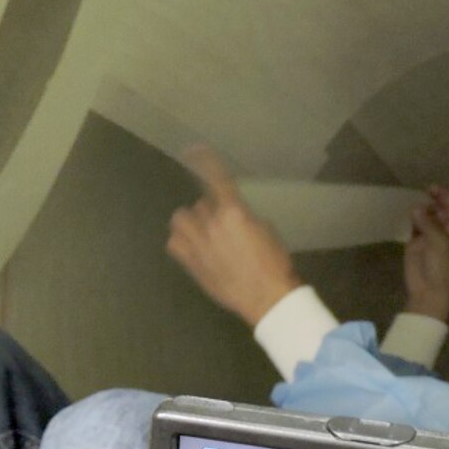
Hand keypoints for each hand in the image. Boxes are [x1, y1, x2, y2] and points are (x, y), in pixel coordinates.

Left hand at [166, 146, 301, 325]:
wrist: (267, 298)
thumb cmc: (274, 263)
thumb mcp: (266, 231)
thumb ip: (243, 217)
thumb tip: (232, 216)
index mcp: (234, 212)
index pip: (215, 179)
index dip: (204, 161)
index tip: (194, 149)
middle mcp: (211, 223)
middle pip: (200, 204)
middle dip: (209, 211)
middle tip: (222, 225)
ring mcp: (198, 244)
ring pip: (181, 219)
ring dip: (191, 222)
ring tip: (202, 234)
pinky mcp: (191, 263)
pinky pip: (174, 243)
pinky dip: (181, 241)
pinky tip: (193, 248)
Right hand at [403, 185, 448, 321]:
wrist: (428, 290)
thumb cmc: (441, 267)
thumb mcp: (439, 243)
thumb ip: (429, 224)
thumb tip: (416, 209)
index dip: (445, 196)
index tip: (431, 189)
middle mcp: (445, 231)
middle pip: (440, 210)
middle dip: (432, 201)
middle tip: (419, 194)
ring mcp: (430, 236)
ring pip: (426, 217)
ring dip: (420, 210)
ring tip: (411, 205)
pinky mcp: (416, 242)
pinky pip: (414, 226)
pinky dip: (411, 219)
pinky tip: (405, 213)